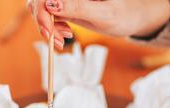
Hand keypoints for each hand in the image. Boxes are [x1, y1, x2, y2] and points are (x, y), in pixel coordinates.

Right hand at [28, 0, 169, 48]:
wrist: (131, 18)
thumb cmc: (124, 14)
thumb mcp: (103, 14)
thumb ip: (78, 8)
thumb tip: (51, 4)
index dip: (42, 11)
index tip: (49, 31)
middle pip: (39, 0)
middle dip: (43, 21)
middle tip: (58, 41)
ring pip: (40, 6)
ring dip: (46, 26)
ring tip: (63, 40)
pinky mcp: (65, 4)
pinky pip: (47, 13)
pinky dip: (51, 28)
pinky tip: (64, 35)